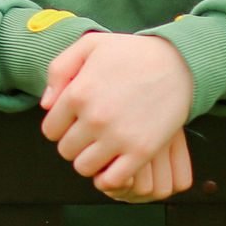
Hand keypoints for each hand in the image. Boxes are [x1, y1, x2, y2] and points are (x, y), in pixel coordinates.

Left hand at [38, 32, 192, 192]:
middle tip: (90, 135)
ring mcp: (118, 136)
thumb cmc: (131, 53)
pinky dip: (109, 178)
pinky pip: (113, 180)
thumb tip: (45, 105)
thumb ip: (59, 70)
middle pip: (66, 151)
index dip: (60, 128)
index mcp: (77, 93)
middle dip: (74, 144)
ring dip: (90, 161)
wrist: (179, 63)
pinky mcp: (142, 150)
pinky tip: (115, 163)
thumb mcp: (89, 45)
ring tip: (102, 148)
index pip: (50, 130)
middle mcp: (94, 117)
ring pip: (84, 168)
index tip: (75, 123)